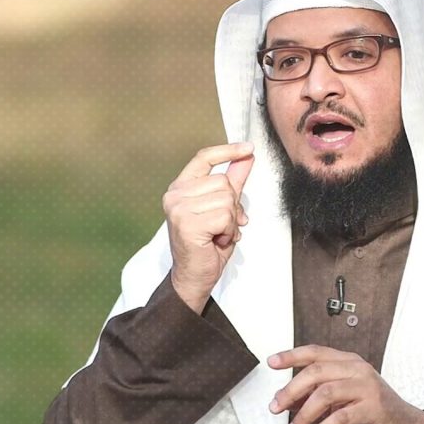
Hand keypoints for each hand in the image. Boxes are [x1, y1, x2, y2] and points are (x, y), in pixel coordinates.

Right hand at [162, 142, 253, 313]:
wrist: (195, 275)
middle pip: (223, 182)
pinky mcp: (187, 223)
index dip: (227, 151)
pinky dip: (229, 231)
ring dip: (231, 221)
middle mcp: (175, 195)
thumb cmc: (207, 244)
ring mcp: (179, 208)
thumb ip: (234, 181)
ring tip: (218, 233)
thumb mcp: (223, 208)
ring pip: (226, 200)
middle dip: (232, 205)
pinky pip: (225, 216)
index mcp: (180, 187)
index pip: (203, 158)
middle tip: (223, 225)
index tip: (248, 148)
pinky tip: (217, 240)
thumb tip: (247, 157)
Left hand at [267, 345, 423, 423]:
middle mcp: (357, 370)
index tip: (272, 362)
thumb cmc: (372, 411)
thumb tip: (287, 399)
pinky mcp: (373, 408)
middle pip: (316, 372)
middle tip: (276, 406)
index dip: (291, 356)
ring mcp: (366, 387)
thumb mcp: (340, 400)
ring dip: (304, 413)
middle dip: (291, 390)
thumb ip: (315, 396)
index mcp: (348, 362)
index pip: (315, 352)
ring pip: (326, 393)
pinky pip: (341, 417)